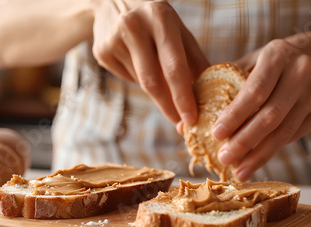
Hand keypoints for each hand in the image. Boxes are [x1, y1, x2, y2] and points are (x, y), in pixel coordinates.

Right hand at [91, 0, 208, 125]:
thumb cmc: (156, 19)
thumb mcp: (179, 30)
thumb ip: (195, 60)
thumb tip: (209, 95)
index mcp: (160, 17)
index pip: (174, 67)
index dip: (183, 98)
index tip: (192, 119)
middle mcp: (133, 26)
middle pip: (153, 82)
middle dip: (169, 108)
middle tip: (180, 125)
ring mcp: (113, 40)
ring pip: (141, 83)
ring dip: (156, 89)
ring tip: (157, 70)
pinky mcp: (101, 52)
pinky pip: (127, 78)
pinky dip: (138, 79)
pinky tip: (138, 61)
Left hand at [211, 39, 310, 181]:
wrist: (305, 59)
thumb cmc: (262, 66)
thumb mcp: (243, 64)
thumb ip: (219, 87)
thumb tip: (185, 124)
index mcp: (278, 54)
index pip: (255, 90)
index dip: (235, 115)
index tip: (215, 135)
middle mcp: (302, 71)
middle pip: (272, 115)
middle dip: (245, 141)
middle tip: (224, 159)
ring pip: (284, 131)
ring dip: (259, 155)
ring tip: (239, 171)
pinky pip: (293, 136)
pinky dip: (272, 150)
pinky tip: (255, 161)